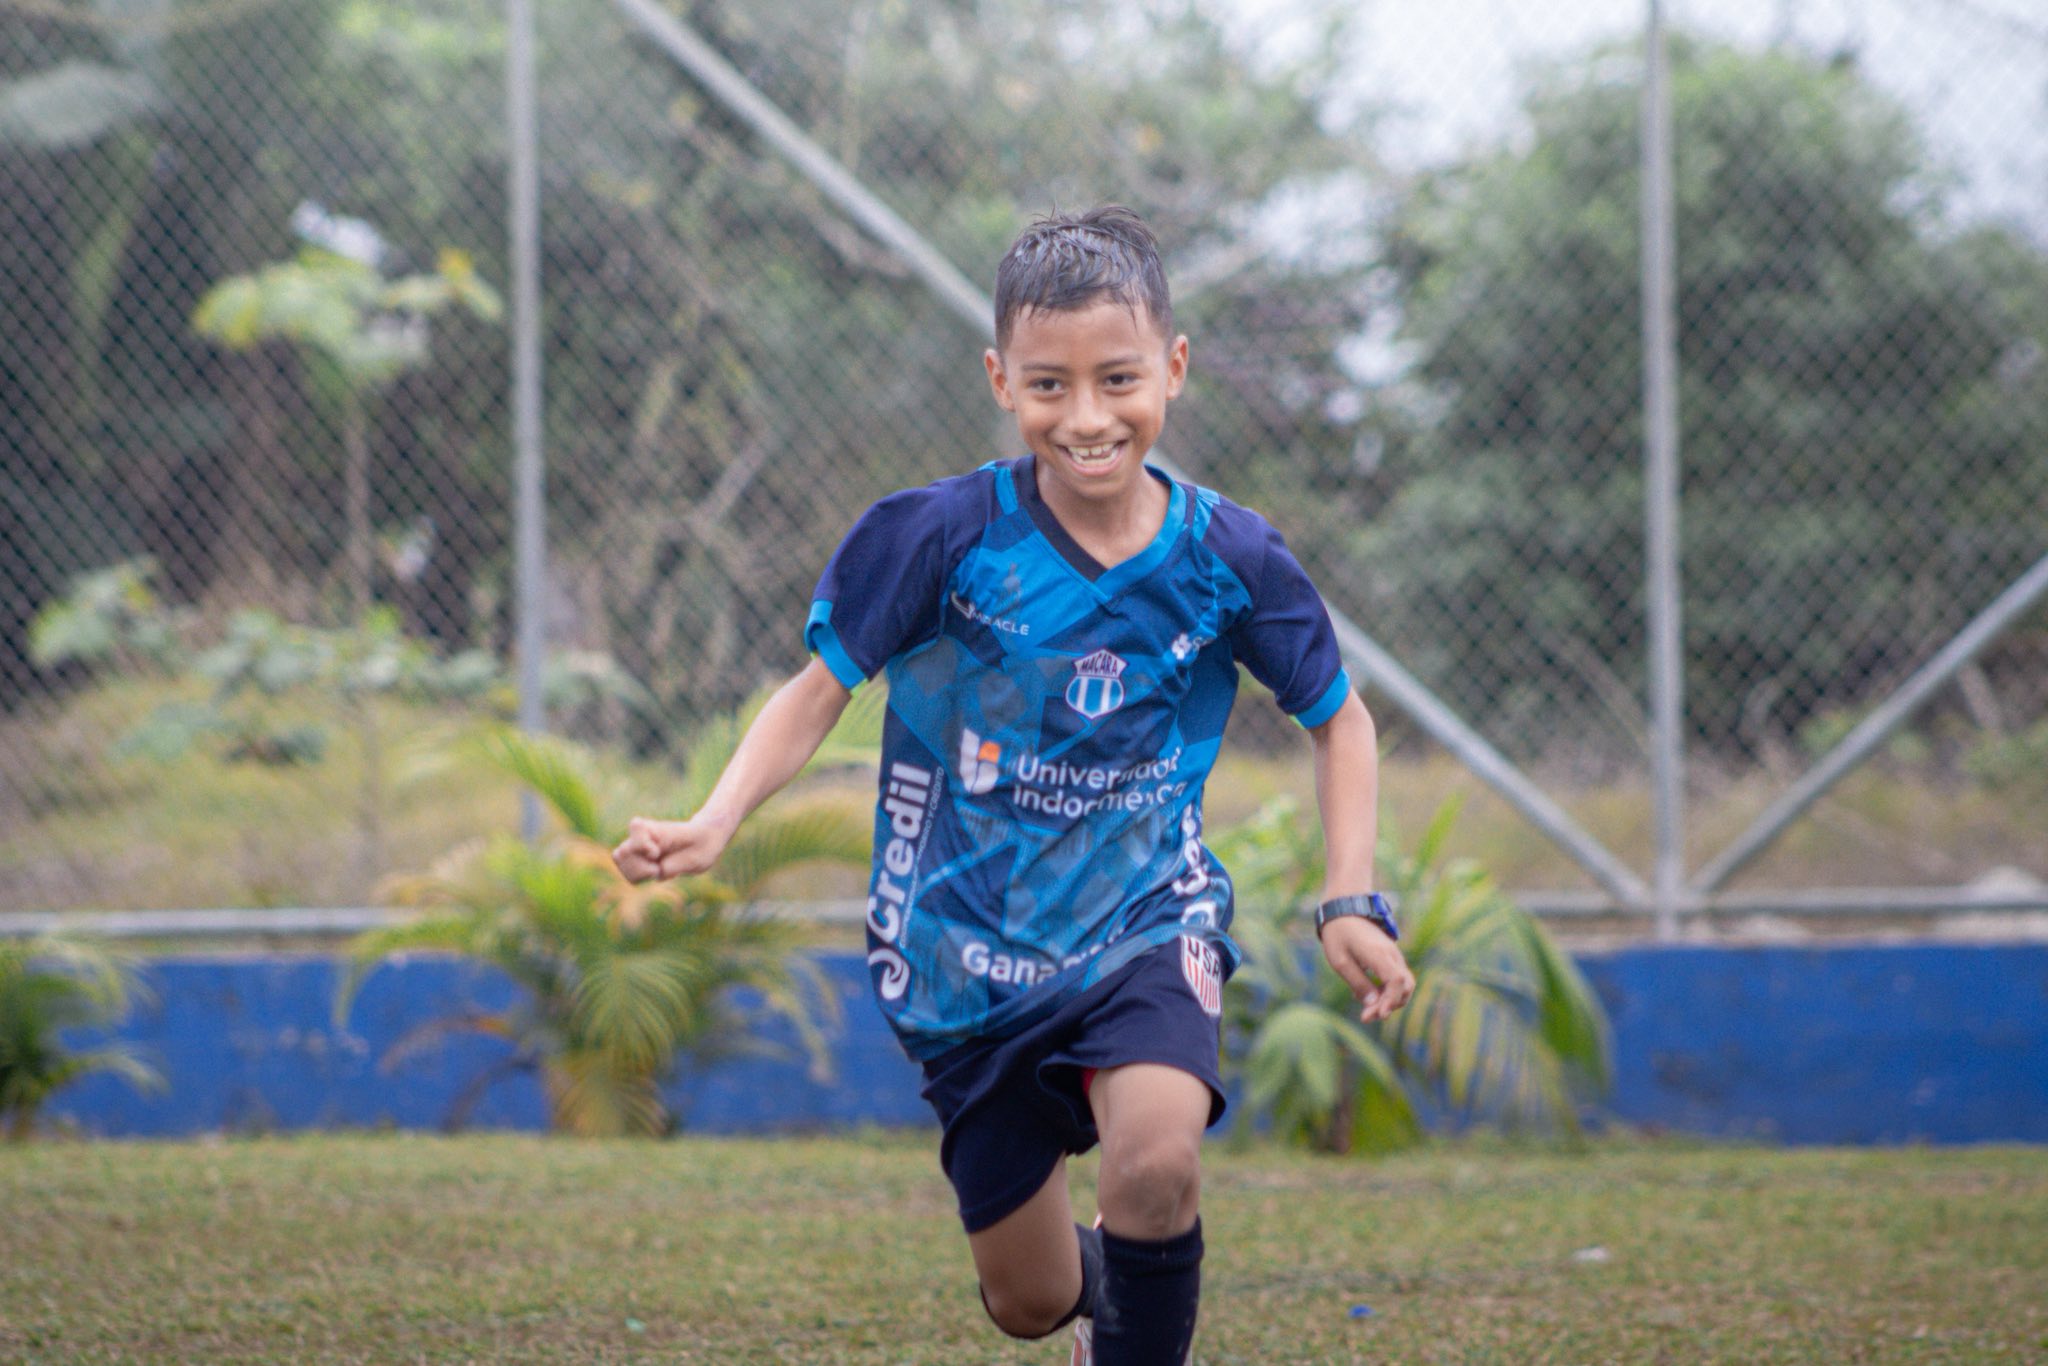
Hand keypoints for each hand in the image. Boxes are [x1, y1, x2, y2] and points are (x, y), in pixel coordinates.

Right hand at [611, 815, 730, 883]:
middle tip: (657, 867)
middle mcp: (643, 836)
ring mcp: (639, 847)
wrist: (705, 841)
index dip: (643, 846)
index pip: (636, 828)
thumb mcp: (697, 854)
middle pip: (621, 852)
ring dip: (638, 873)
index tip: (658, 851)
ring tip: (657, 870)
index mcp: (656, 828)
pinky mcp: (639, 860)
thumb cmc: (702, 842)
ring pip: (620, 861)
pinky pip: (629, 875)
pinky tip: (656, 873)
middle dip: (639, 867)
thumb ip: (674, 865)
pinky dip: (641, 878)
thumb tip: (658, 872)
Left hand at [1318, 915, 1415, 1024]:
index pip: (1396, 982)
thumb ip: (1358, 983)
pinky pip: (1396, 978)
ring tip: (1366, 1007)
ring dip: (1389, 1000)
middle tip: (1366, 1016)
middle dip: (1390, 1005)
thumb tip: (1373, 1005)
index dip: (1390, 1001)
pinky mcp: (1390, 957)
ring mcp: (1393, 955)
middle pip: (1406, 986)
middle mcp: (1391, 955)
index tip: (1378, 1014)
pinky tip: (1367, 994)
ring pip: (1404, 984)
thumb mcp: (1340, 961)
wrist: (1344, 909)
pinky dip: (1386, 991)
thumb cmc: (1339, 934)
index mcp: (1379, 954)